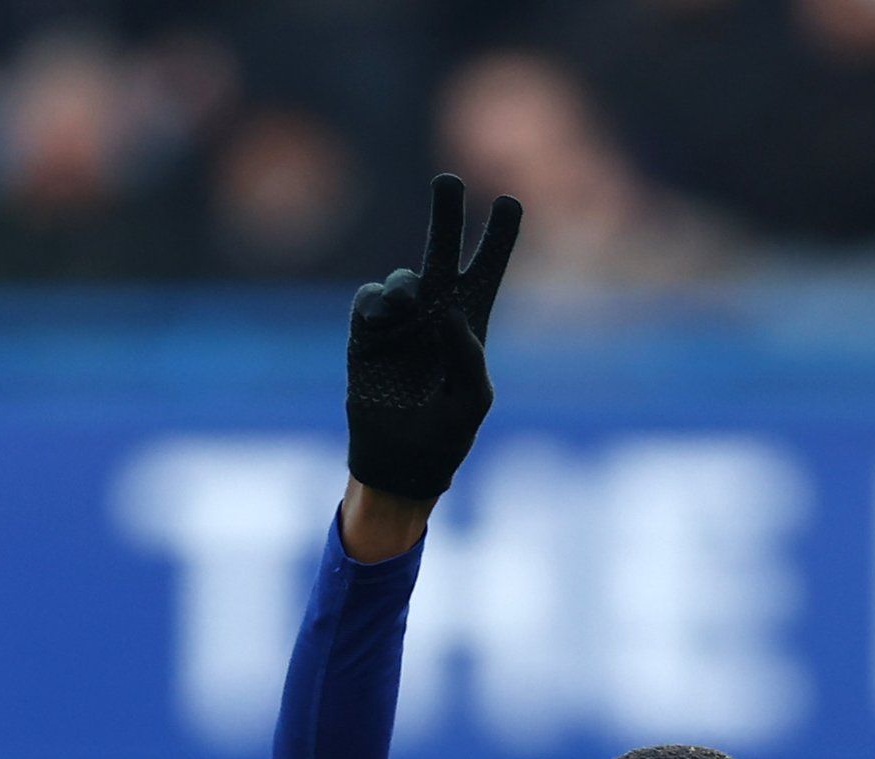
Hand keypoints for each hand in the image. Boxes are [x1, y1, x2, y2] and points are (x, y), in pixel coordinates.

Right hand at [347, 173, 520, 508]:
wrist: (398, 462)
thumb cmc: (446, 435)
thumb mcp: (473, 399)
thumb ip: (468, 354)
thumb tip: (447, 309)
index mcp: (470, 322)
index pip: (487, 269)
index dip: (498, 236)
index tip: (509, 202)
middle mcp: (434, 311)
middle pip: (442, 249)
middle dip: (446, 213)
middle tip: (448, 181)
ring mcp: (399, 320)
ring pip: (403, 278)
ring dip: (409, 292)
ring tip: (411, 320)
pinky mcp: (365, 332)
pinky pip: (369, 299)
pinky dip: (378, 305)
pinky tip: (384, 325)